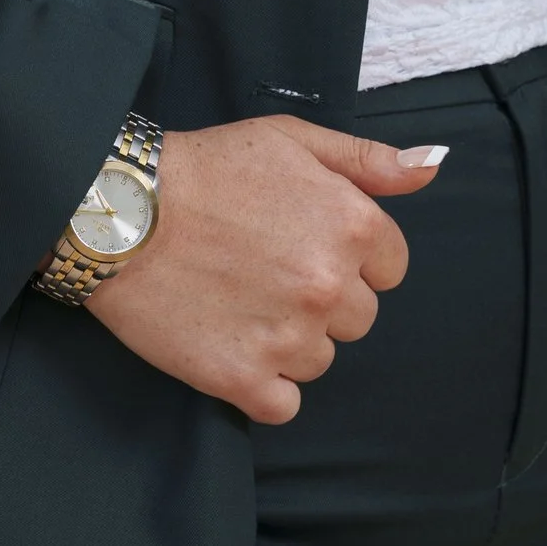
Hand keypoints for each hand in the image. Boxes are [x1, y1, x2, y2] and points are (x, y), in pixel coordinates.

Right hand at [87, 115, 443, 422]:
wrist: (116, 210)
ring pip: (320, 360)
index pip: (389, 269)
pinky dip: (262, 386)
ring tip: (237, 300)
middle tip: (263, 270)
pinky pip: (283, 406)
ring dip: (288, 340)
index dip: (348, 257)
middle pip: (357, 318)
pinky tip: (231, 345)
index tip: (302, 244)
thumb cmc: (204, 168)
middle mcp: (329, 286)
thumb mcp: (290, 139)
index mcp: (351, 227)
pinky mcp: (242, 379)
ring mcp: (288, 338)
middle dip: (320, 298)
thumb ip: (367, 160)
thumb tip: (431, 165)